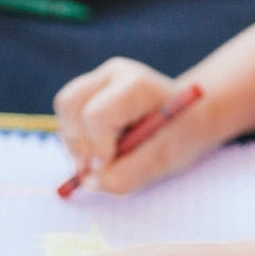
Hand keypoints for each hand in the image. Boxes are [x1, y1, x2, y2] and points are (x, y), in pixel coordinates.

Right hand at [54, 58, 209, 193]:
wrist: (190, 117)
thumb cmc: (181, 136)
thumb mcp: (163, 160)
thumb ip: (127, 174)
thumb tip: (88, 181)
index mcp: (137, 85)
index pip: (97, 114)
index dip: (97, 147)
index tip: (106, 167)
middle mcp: (114, 74)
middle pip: (71, 104)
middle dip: (78, 144)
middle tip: (95, 169)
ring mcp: (99, 78)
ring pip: (64, 107)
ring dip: (74, 142)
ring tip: (100, 159)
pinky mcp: (89, 90)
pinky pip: (66, 115)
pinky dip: (75, 138)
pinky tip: (98, 149)